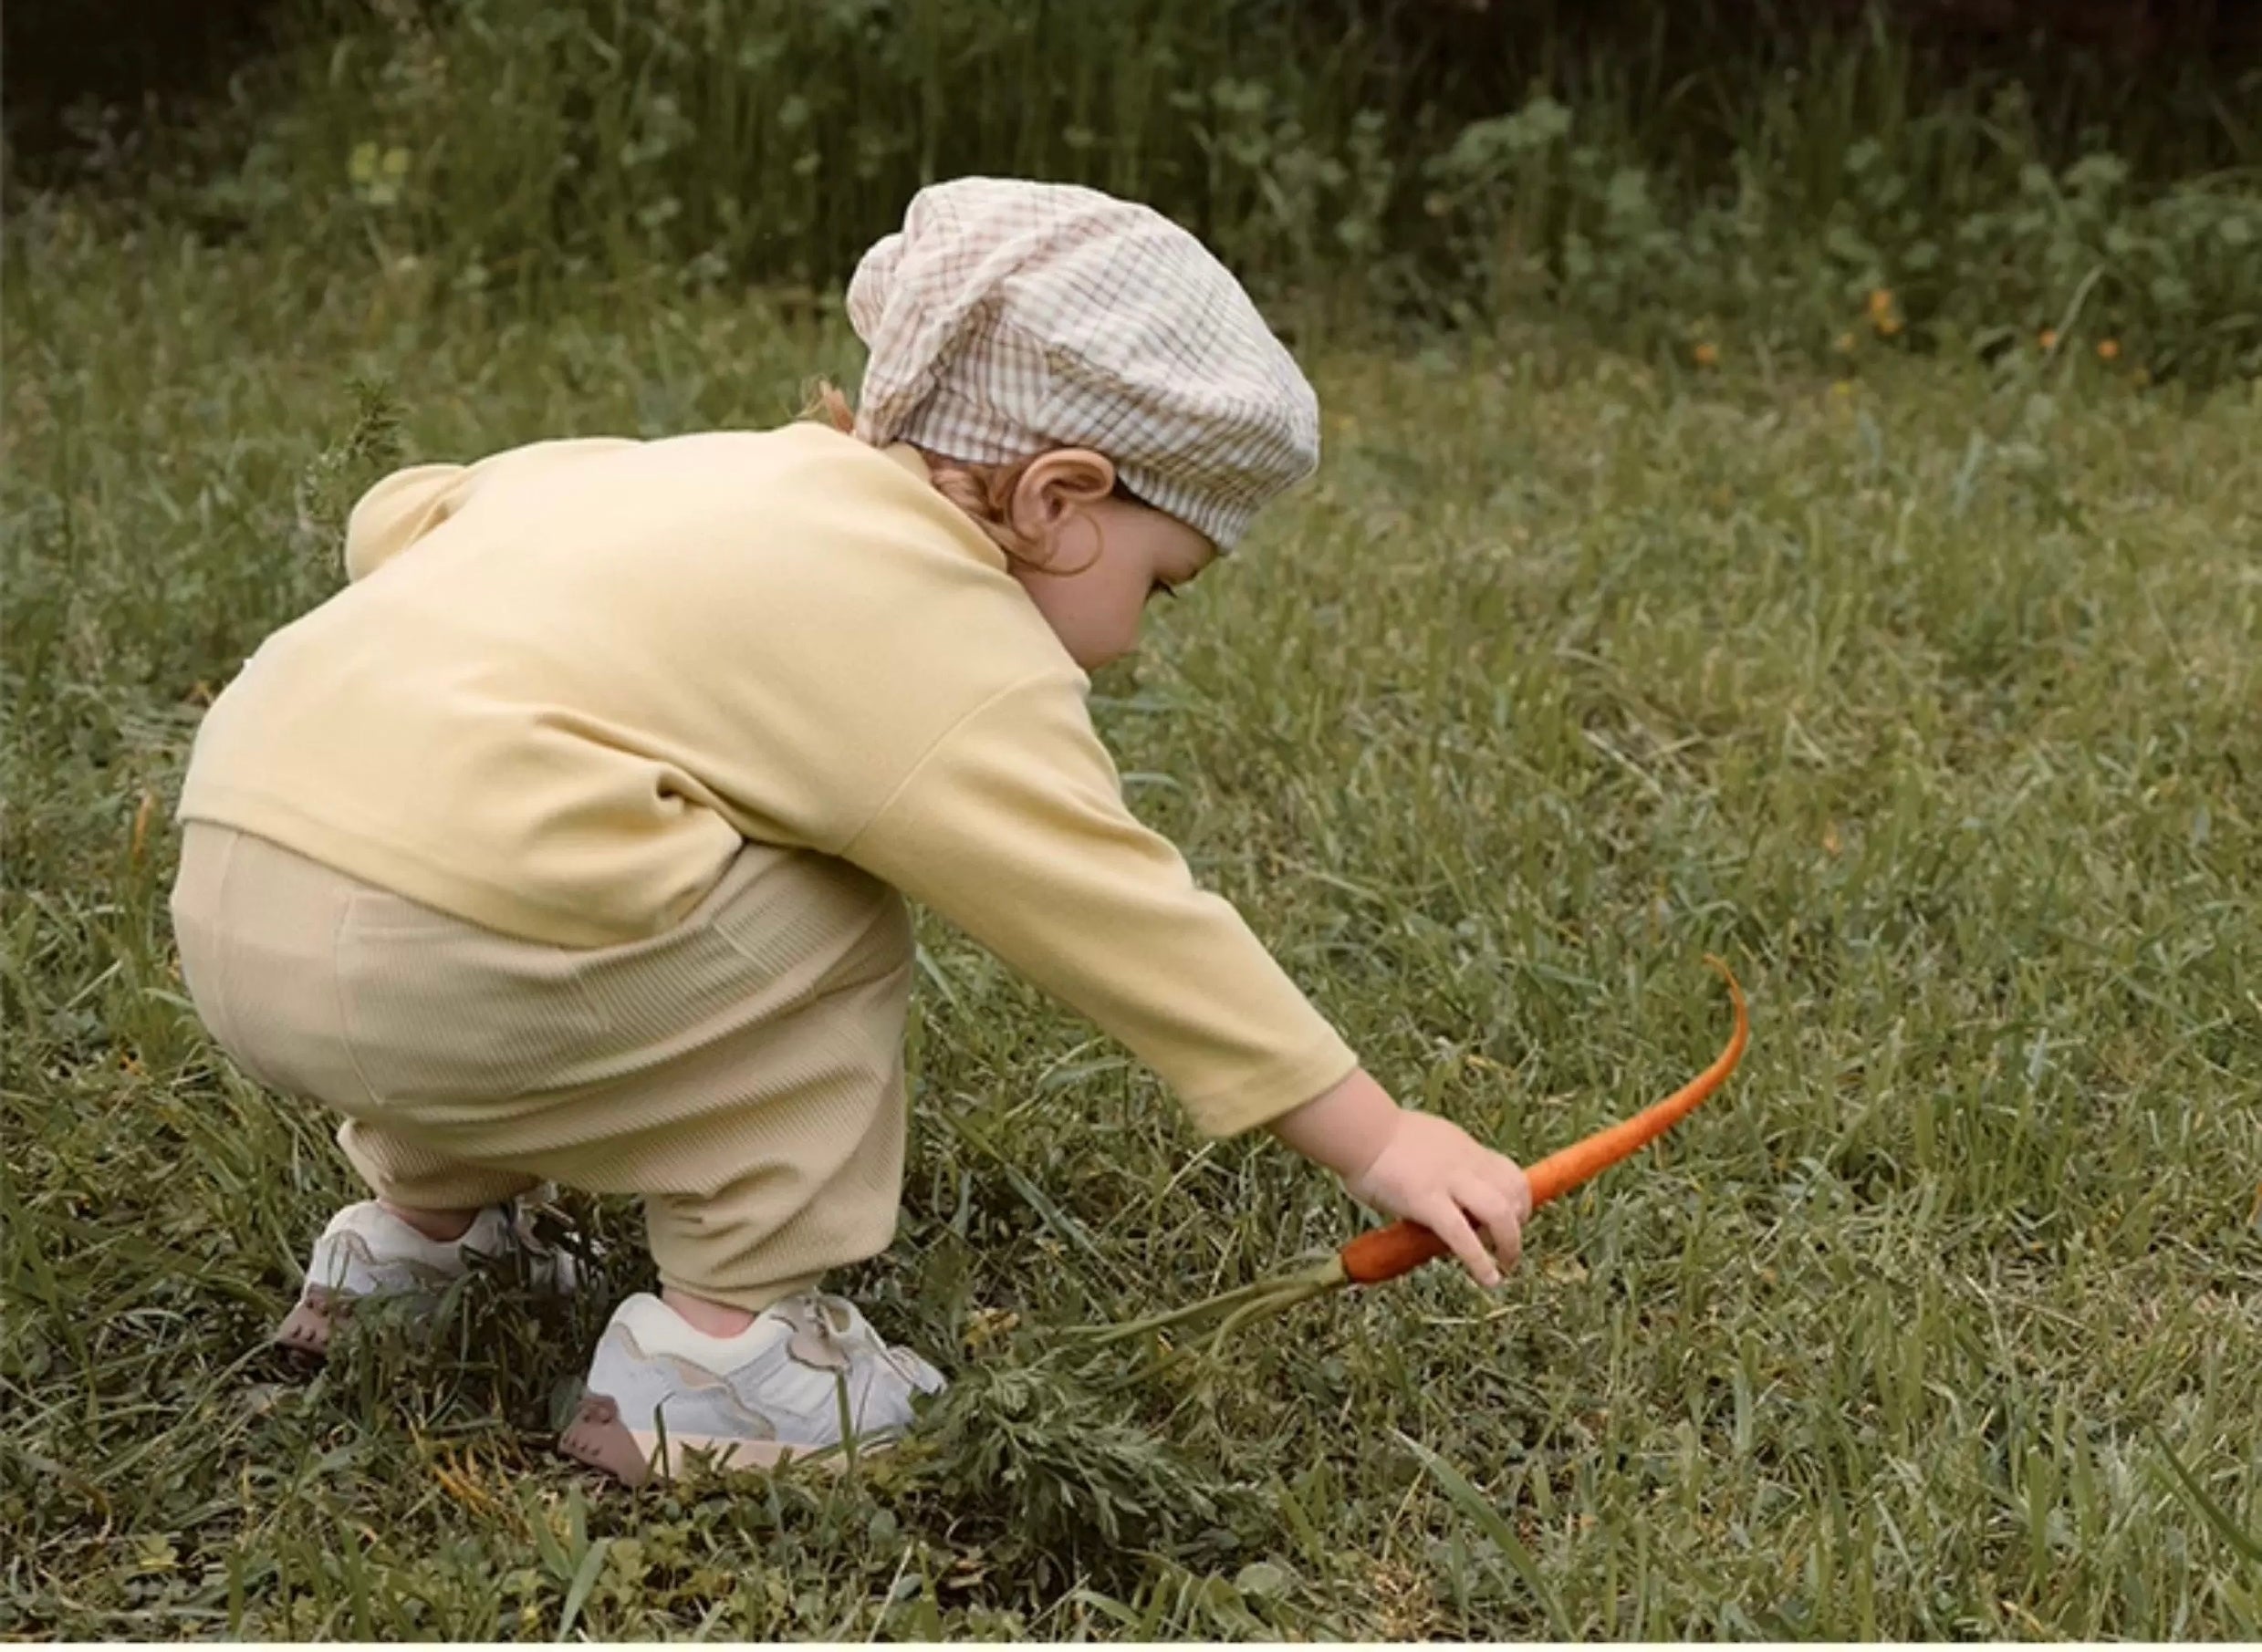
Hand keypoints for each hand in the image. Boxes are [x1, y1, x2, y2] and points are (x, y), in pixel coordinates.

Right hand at [1342, 1110, 1531, 1286]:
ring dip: (1509, 1244)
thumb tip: (1443, 1192)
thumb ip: (1441, 1165)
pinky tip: (1488, 1278)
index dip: (1518, 1201)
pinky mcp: (1426, 1200)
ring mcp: (1448, 1181)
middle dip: (1519, 1223)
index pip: (1509, 1173)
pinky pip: (1462, 1235)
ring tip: (1504, 1266)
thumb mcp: (1425, 1143)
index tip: (1511, 1221)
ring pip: (1499, 1212)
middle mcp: (1464, 1163)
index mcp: (1464, 1149)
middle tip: (1507, 1247)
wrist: (1359, 1130)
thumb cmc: (1377, 1137)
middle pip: (1514, 1191)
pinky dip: (1480, 1260)